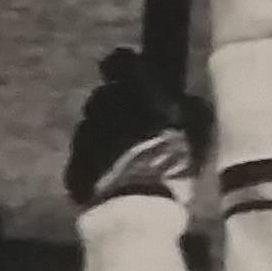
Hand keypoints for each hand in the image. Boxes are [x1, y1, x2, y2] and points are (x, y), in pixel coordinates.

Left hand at [66, 49, 203, 210]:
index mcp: (130, 90)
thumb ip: (190, 109)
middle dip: (116, 105)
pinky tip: (110, 176)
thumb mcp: (198, 132)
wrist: (135, 208)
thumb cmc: (172, 163)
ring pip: (91, 126)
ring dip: (104, 134)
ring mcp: (83, 137)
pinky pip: (84, 157)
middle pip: (104, 96)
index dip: (127, 67)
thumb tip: (190, 101)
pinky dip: (95, 162)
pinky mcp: (73, 167)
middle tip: (134, 122)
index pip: (120, 62)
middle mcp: (101, 106)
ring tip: (123, 155)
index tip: (135, 75)